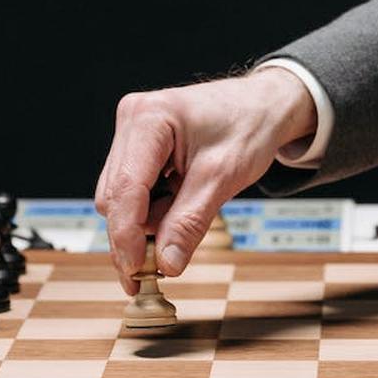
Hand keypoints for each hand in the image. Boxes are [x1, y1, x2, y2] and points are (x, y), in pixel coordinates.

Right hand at [95, 66, 316, 292]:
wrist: (262, 105)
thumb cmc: (248, 126)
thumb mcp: (223, 178)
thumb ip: (190, 222)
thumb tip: (166, 264)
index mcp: (150, 118)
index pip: (126, 187)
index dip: (127, 235)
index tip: (137, 272)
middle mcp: (132, 120)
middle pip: (115, 196)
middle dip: (135, 235)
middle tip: (160, 270)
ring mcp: (132, 132)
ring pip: (120, 197)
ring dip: (146, 223)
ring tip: (183, 223)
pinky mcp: (138, 145)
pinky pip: (133, 190)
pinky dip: (152, 210)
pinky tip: (177, 208)